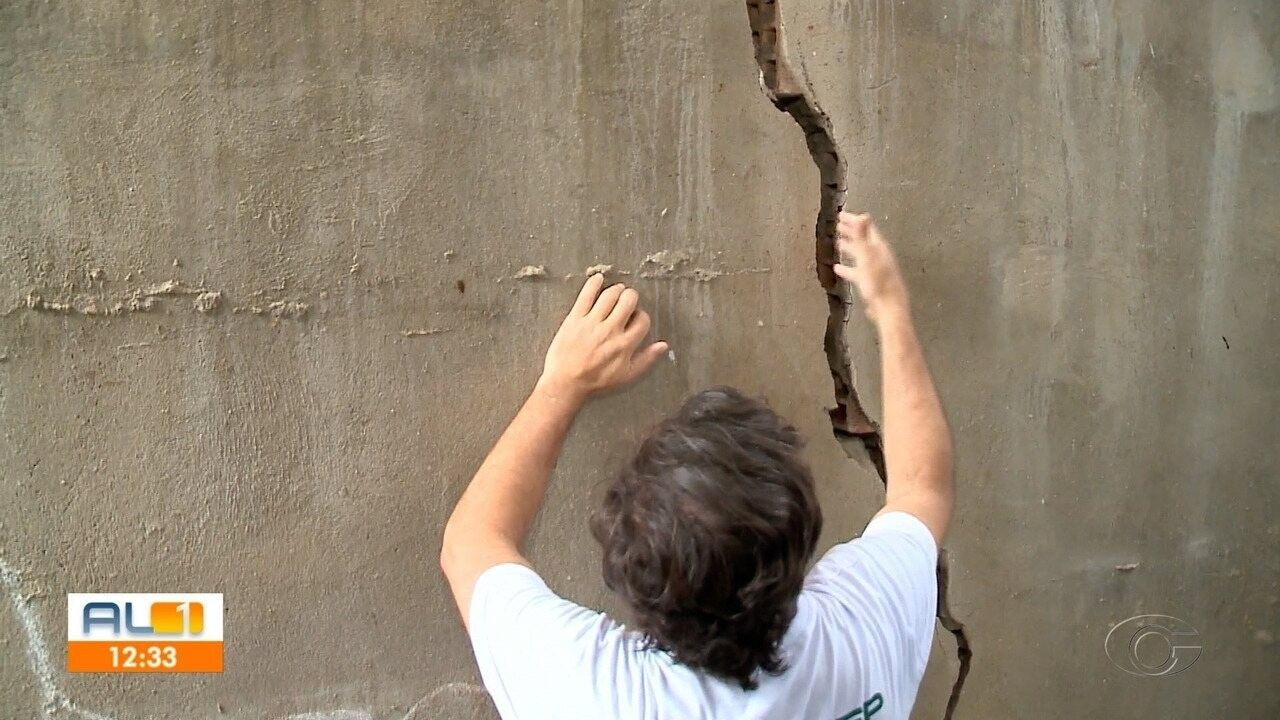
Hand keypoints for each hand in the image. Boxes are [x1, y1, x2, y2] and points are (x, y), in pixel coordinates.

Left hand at [537, 274, 668, 401]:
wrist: (565, 383)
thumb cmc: (596, 382)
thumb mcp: (626, 376)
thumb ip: (646, 359)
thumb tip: (663, 345)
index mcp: (625, 344)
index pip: (642, 320)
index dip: (642, 316)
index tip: (635, 318)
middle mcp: (611, 330)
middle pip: (628, 301)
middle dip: (631, 297)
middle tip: (628, 300)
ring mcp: (592, 323)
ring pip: (610, 295)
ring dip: (616, 289)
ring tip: (617, 291)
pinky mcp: (575, 318)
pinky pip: (586, 295)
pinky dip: (593, 283)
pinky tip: (598, 279)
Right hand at [834, 212, 909, 322]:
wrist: (887, 307)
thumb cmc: (878, 282)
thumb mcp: (868, 257)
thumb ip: (863, 236)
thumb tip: (863, 215)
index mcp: (878, 248)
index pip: (865, 228)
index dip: (853, 220)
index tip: (840, 215)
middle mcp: (877, 256)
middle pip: (862, 239)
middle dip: (851, 231)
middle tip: (838, 225)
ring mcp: (873, 269)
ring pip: (859, 254)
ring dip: (849, 247)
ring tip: (838, 243)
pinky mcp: (869, 282)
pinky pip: (855, 271)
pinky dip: (847, 267)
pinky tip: (838, 268)